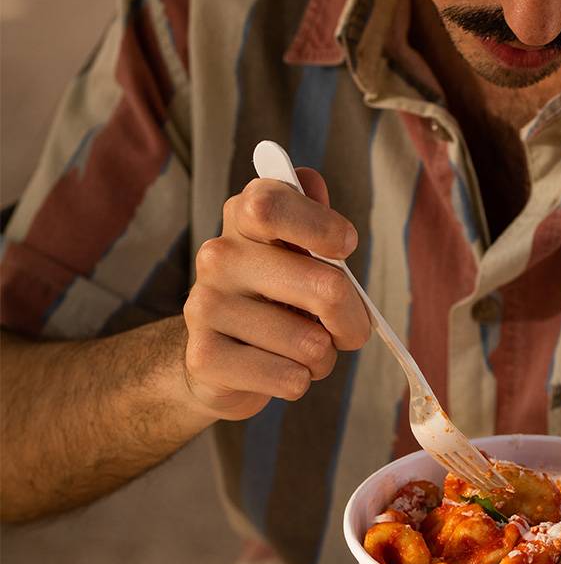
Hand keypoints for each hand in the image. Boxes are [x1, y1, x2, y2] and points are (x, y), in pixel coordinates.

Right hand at [183, 170, 370, 419]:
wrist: (221, 358)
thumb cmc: (278, 299)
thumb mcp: (301, 255)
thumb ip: (313, 221)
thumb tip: (311, 181)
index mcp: (244, 218)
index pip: (272, 204)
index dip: (322, 227)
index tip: (344, 246)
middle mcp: (218, 256)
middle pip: (325, 288)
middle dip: (352, 319)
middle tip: (346, 327)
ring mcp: (205, 306)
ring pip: (312, 344)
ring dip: (322, 356)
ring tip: (299, 348)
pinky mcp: (205, 358)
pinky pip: (291, 378)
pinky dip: (299, 381)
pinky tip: (276, 369)